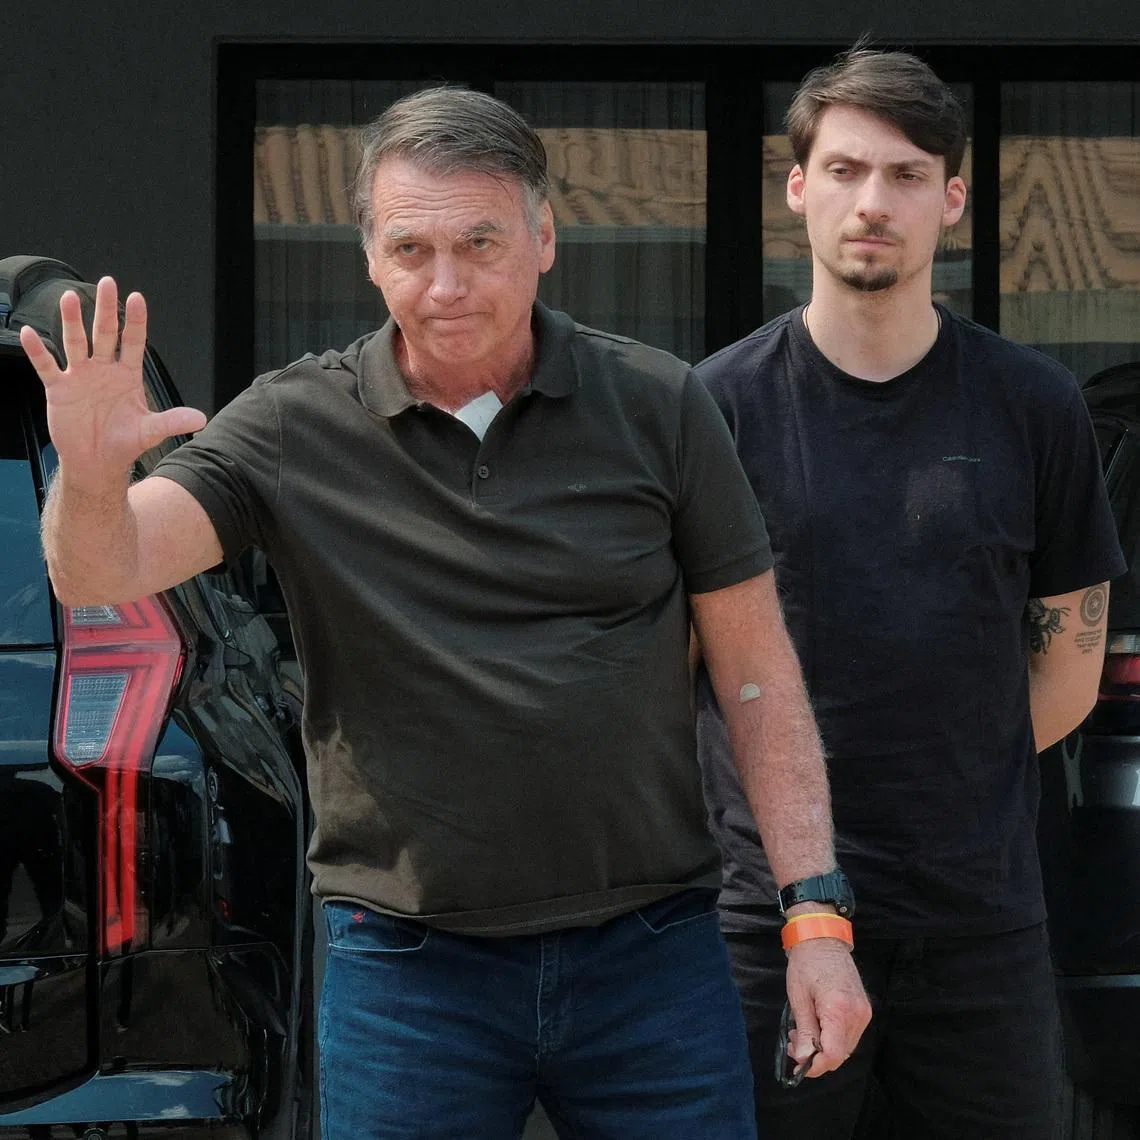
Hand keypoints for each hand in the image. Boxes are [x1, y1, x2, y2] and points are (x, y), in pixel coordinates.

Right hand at [19, 277, 205, 491]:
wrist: (97, 462)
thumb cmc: (124, 442)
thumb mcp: (151, 431)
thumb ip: (172, 421)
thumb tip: (201, 419)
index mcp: (127, 375)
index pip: (133, 341)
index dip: (135, 321)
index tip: (137, 297)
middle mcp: (104, 370)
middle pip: (104, 334)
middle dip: (106, 309)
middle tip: (106, 282)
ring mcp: (80, 376)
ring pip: (75, 342)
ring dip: (72, 321)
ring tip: (70, 298)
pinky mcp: (59, 388)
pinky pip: (46, 365)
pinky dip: (38, 351)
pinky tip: (29, 333)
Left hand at [783, 937, 870, 1077]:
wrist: (822, 938)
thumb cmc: (806, 964)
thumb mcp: (799, 998)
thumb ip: (805, 1031)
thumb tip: (804, 1059)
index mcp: (840, 1010)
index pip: (833, 1054)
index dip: (815, 1066)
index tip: (797, 1065)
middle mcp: (858, 1014)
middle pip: (840, 1054)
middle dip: (816, 1056)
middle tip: (794, 1043)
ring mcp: (864, 1012)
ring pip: (845, 1047)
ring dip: (823, 1048)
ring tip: (801, 1032)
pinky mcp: (863, 1010)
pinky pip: (848, 1035)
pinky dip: (832, 1037)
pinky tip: (815, 1026)